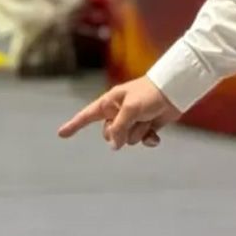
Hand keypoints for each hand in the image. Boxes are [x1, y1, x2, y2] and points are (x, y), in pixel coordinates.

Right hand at [57, 76, 182, 149]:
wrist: (175, 90)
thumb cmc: (149, 94)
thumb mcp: (130, 110)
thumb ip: (119, 128)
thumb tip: (115, 146)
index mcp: (110, 103)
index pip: (87, 116)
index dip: (74, 125)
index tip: (61, 134)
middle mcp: (118, 112)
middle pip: (109, 134)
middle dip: (121, 133)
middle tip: (134, 120)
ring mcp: (133, 120)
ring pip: (128, 139)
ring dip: (139, 132)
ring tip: (149, 119)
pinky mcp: (147, 126)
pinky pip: (142, 141)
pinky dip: (149, 140)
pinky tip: (156, 136)